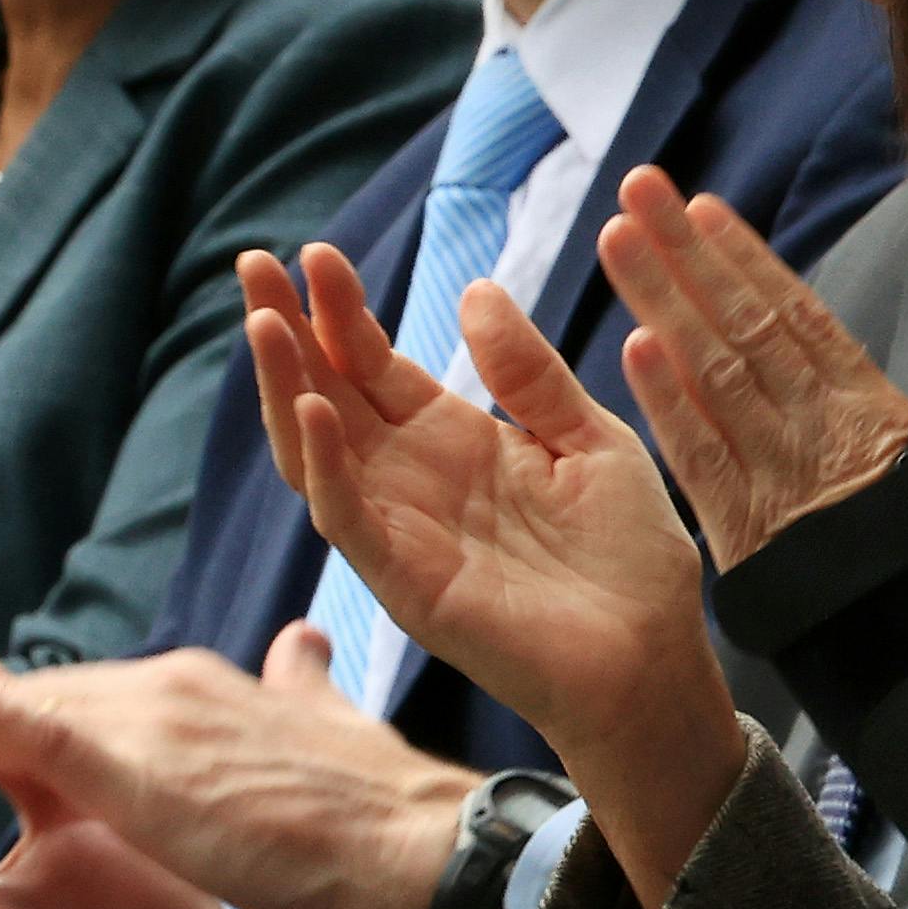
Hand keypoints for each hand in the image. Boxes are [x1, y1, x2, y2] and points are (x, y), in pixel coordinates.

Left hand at [0, 630, 463, 908]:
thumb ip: (300, 689)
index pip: (72, 704)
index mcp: (202, 691)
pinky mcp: (148, 765)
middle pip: (25, 704)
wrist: (421, 844)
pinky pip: (41, 730)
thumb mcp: (327, 733)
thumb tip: (301, 646)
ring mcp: (155, 720)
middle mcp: (167, 688)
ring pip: (11, 715)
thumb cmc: (382, 809)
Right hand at [242, 247, 746, 906]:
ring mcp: (402, 533)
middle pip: (327, 396)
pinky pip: (349, 521)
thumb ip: (529, 374)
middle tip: (252, 264)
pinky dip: (327, 467)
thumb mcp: (589, 439)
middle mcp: (413, 483)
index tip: (317, 254)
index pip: (375, 366)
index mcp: (455, 443)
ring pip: (316, 453)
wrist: (655, 654)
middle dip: (287, 332)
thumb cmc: (628, 558)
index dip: (343, 313)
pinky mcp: (408, 584)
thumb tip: (474, 290)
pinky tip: (314, 410)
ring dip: (286, 388)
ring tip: (265, 322)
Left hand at [593, 173, 907, 561]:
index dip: (745, 257)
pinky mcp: (748, 522)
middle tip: (640, 191)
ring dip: (665, 301)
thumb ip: (843, 399)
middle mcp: (820, 424)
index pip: (795, 313)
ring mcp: (782, 470)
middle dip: (689, 255)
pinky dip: (671, 400)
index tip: (700, 208)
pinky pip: (705, 453)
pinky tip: (636, 346)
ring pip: (719, 371)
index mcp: (863, 405)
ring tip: (620, 240)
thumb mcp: (903, 459)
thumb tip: (791, 331)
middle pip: (747, 325)